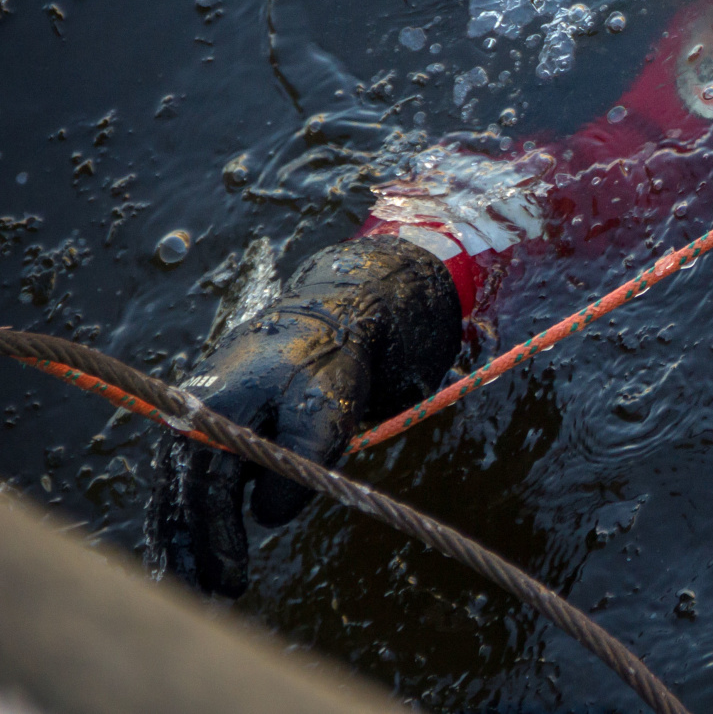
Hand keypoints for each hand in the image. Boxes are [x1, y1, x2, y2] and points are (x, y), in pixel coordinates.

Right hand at [146, 236, 460, 595]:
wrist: (330, 317)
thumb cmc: (328, 364)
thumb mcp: (325, 413)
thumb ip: (297, 466)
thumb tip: (265, 518)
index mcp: (210, 413)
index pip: (207, 492)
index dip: (218, 540)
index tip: (233, 580)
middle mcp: (191, 418)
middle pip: (180, 499)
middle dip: (191, 552)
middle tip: (208, 598)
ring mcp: (196, 422)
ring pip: (179, 494)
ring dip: (184, 540)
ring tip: (196, 587)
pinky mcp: (210, 427)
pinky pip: (191, 481)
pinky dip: (190, 516)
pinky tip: (196, 551)